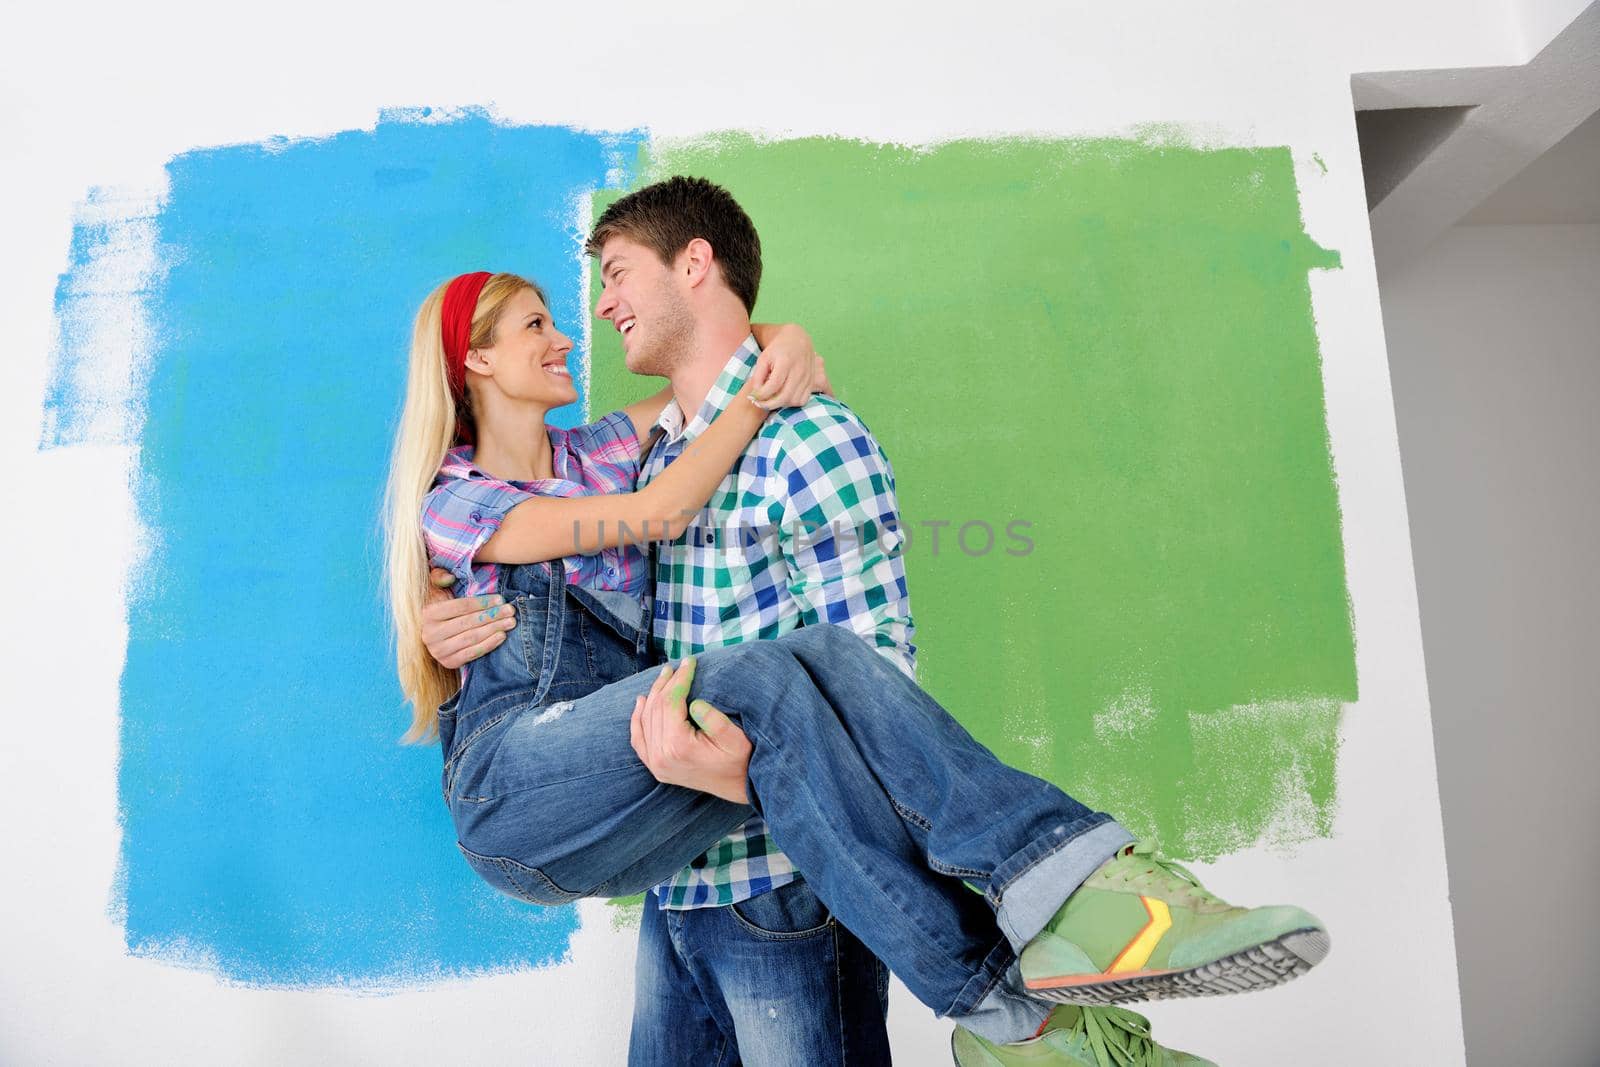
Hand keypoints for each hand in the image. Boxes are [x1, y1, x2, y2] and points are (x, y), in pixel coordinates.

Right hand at [421, 567, 517, 668]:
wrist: (436, 634)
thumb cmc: (441, 606)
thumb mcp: (437, 589)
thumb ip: (440, 576)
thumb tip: (450, 577)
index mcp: (428, 614)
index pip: (460, 607)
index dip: (482, 602)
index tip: (500, 599)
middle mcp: (430, 634)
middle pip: (467, 623)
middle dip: (492, 615)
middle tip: (510, 610)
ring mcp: (438, 651)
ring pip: (471, 638)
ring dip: (494, 629)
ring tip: (510, 622)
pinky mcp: (448, 663)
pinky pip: (472, 654)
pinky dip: (489, 645)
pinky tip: (502, 636)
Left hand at [629, 657, 752, 804]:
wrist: (739, 787)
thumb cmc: (740, 761)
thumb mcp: (735, 739)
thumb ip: (714, 720)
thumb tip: (693, 702)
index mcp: (678, 747)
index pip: (671, 702)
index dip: (680, 679)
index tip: (690, 662)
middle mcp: (661, 756)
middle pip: (656, 708)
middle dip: (667, 683)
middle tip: (678, 665)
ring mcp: (656, 764)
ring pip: (646, 720)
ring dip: (653, 695)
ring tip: (664, 676)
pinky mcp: (656, 767)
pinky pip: (639, 739)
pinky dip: (637, 719)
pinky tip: (641, 702)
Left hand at [750, 324, 828, 408]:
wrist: (797, 340)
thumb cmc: (777, 349)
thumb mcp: (763, 358)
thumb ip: (758, 376)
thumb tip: (756, 395)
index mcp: (786, 361)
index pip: (773, 385)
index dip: (761, 395)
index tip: (753, 397)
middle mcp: (799, 370)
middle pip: (785, 396)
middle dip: (769, 404)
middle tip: (759, 403)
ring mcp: (808, 377)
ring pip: (794, 400)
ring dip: (781, 405)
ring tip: (771, 400)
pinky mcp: (812, 382)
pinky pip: (803, 400)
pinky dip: (792, 403)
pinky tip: (783, 398)